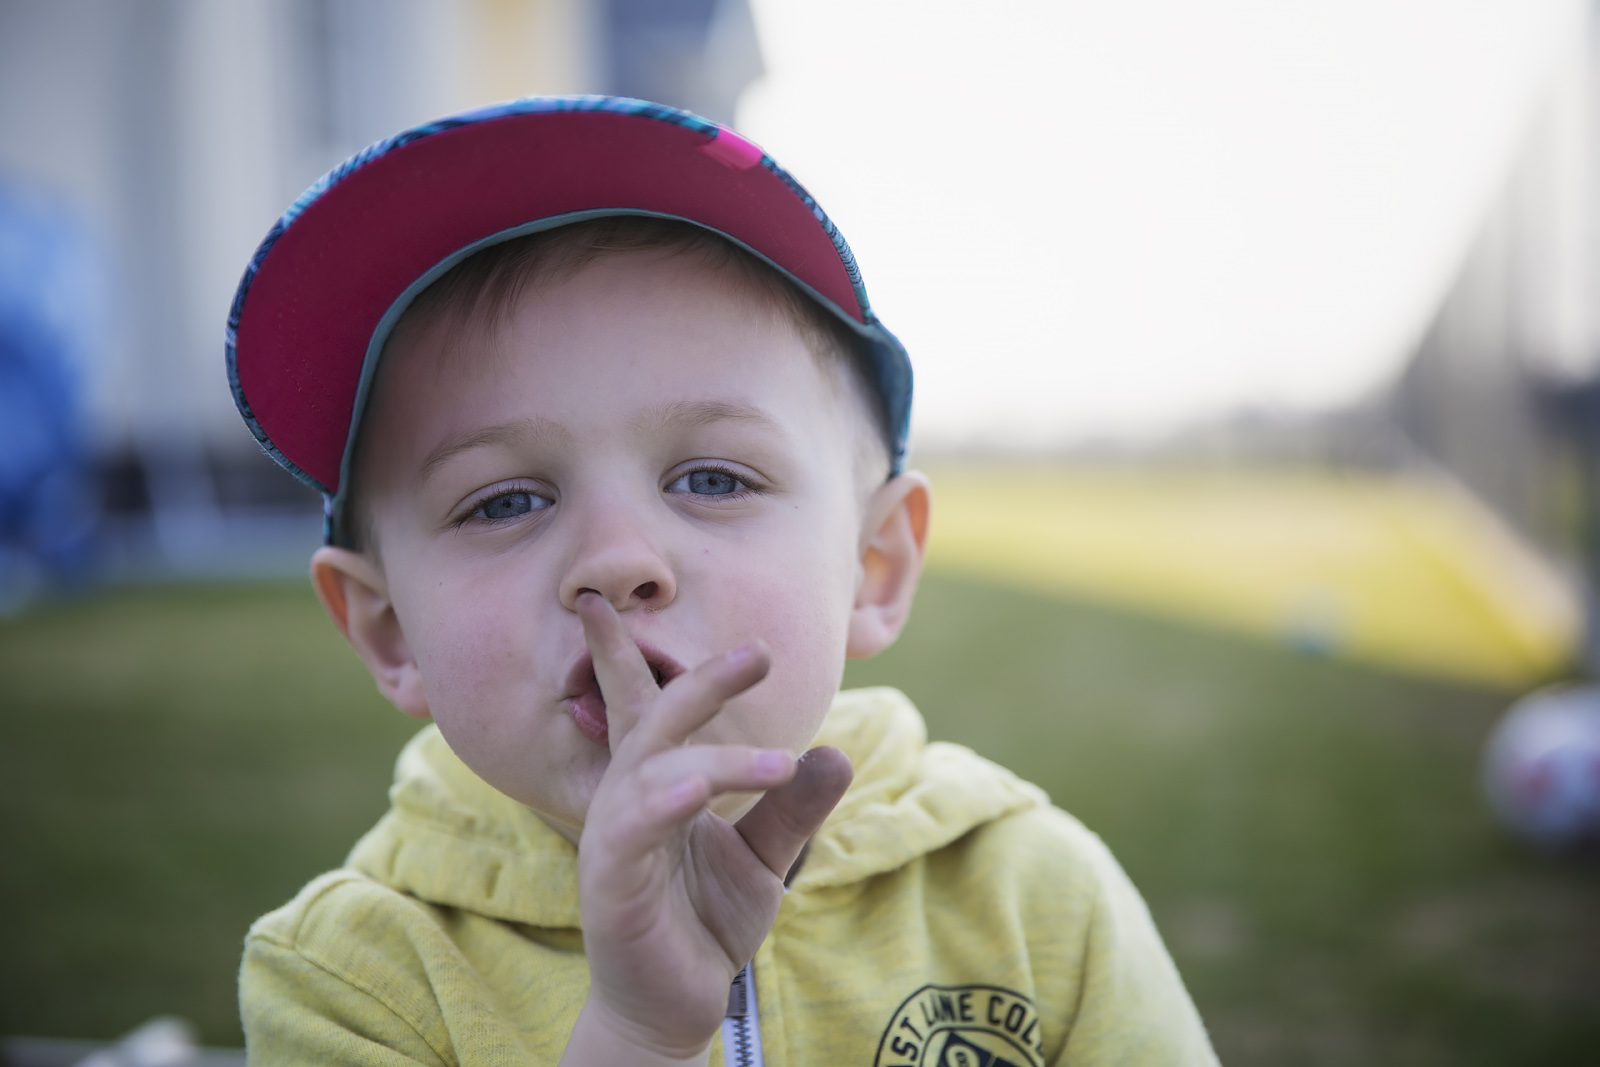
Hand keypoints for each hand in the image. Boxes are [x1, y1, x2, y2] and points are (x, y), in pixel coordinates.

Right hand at [560, 593, 852, 1065]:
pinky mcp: (610, 883)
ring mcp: (615, 839)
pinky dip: (662, 804)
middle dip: (700, 682)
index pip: (650, 706)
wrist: (675, 1006)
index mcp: (658, 784)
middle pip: (655, 721)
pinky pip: (631, 832)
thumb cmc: (704, 923)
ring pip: (654, 773)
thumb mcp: (764, 859)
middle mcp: (629, 799)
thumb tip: (836, 753)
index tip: (685, 619)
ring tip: (778, 762)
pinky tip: (693, 792)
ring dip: (715, 761)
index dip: (652, 658)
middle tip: (757, 653)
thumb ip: (793, 807)